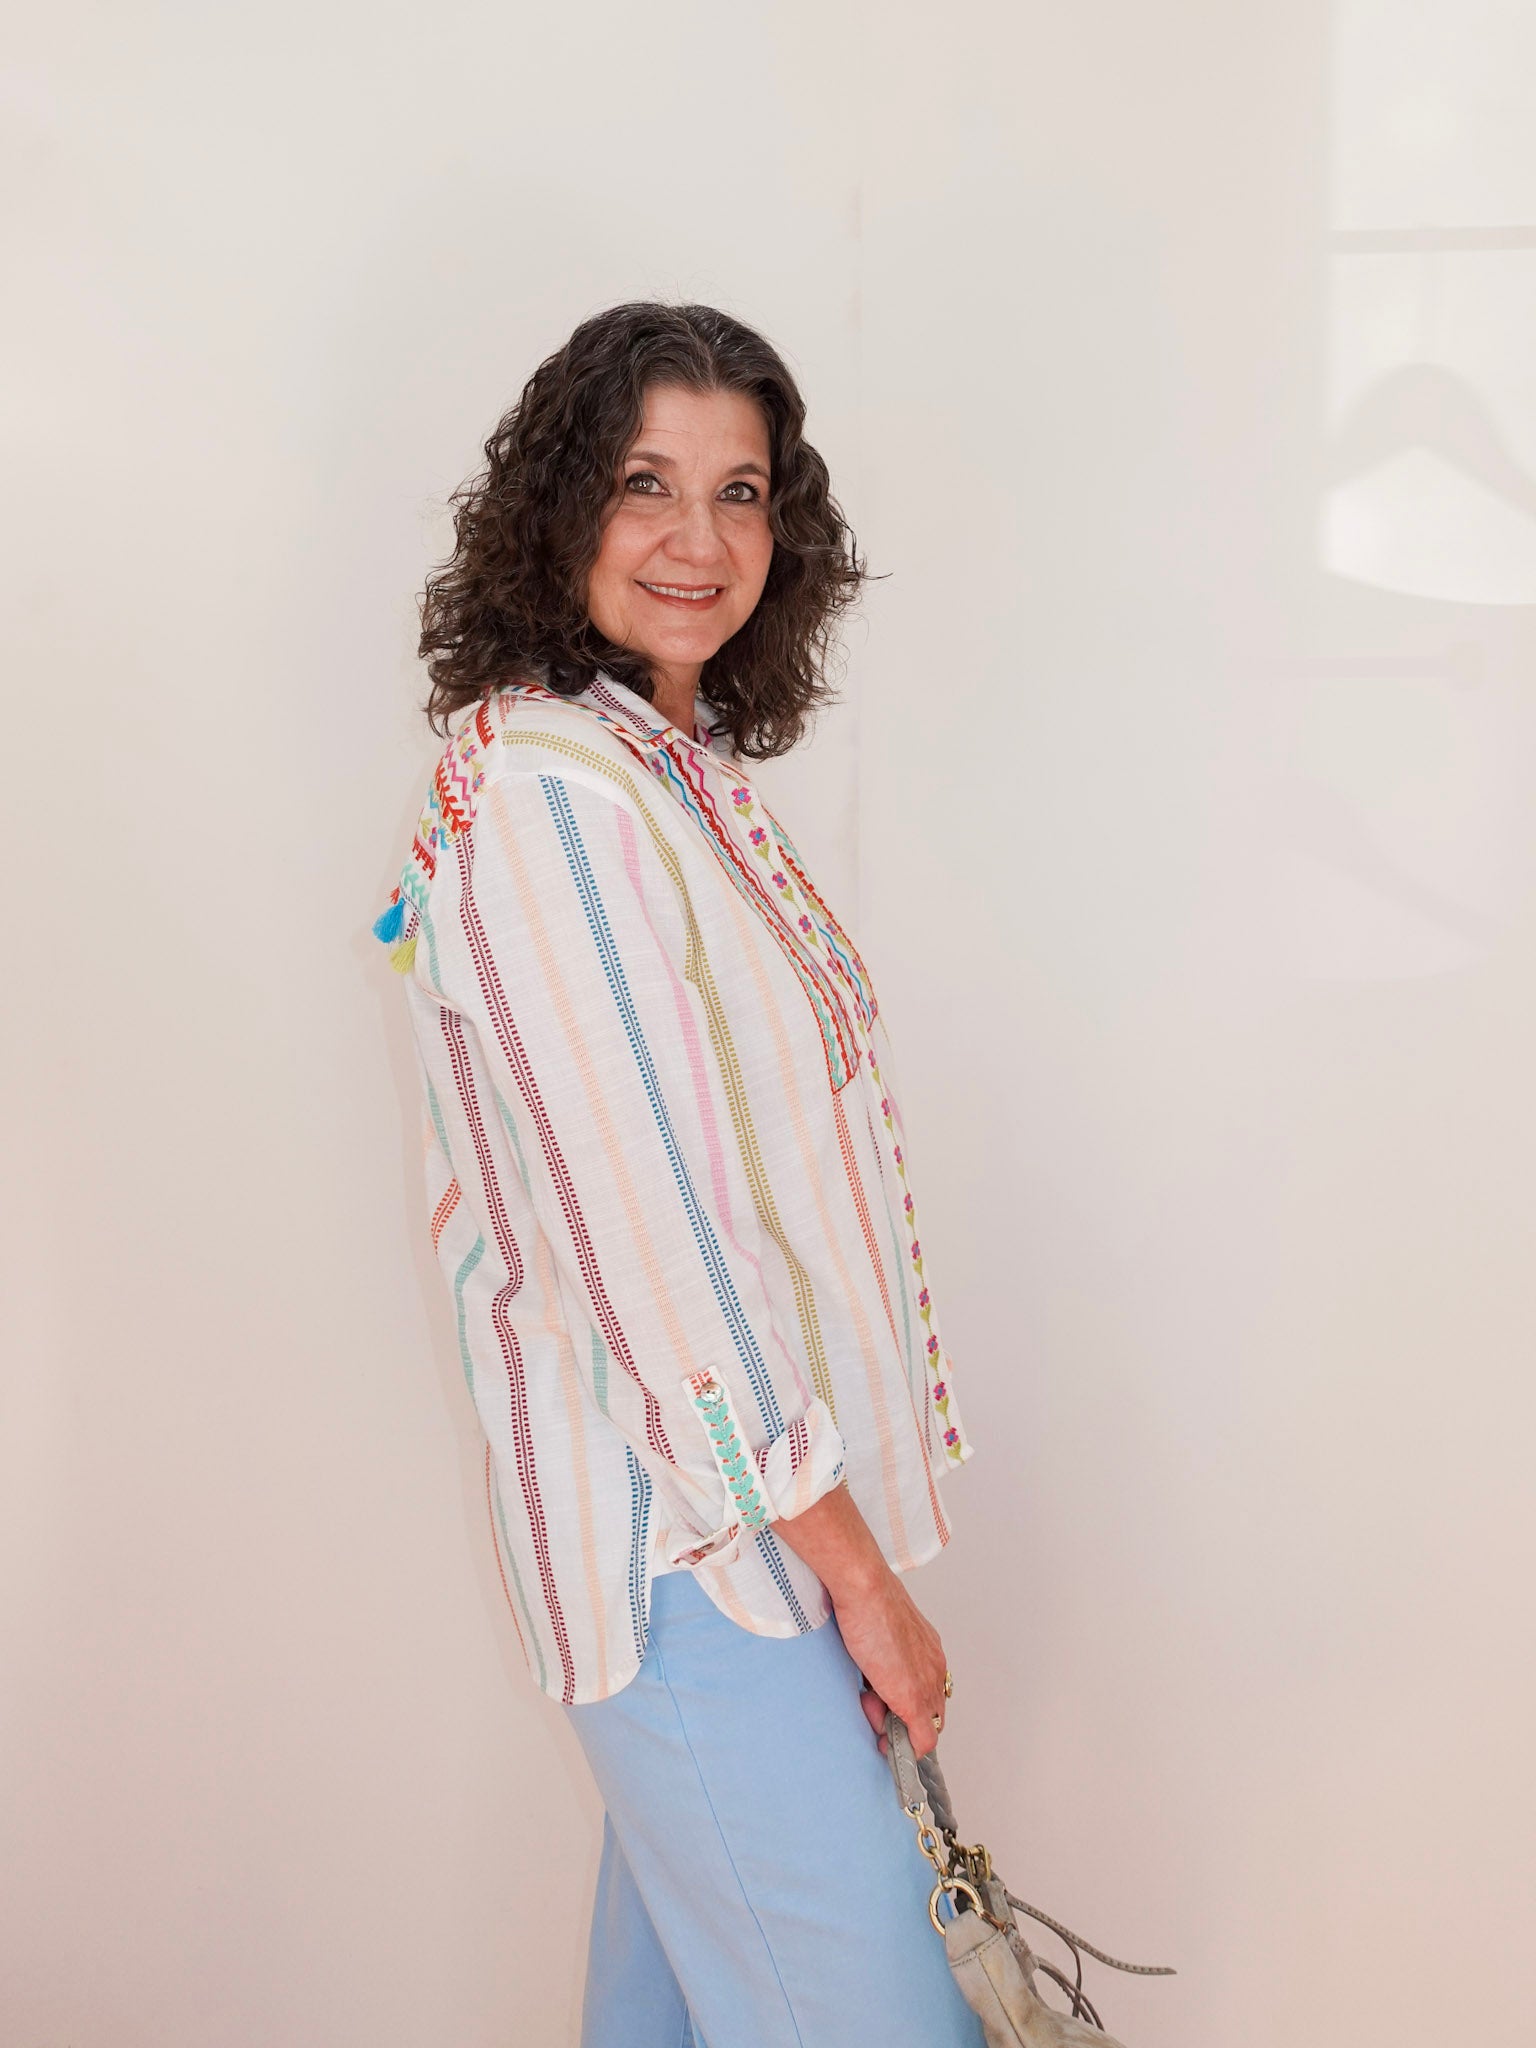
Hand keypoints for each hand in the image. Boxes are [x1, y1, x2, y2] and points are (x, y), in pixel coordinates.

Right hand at [833, 1571, 949, 1760]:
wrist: (865, 1589)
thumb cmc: (867, 1599)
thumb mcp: (880, 1626)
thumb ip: (884, 1648)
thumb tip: (874, 1669)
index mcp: (928, 1647)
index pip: (927, 1688)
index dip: (905, 1701)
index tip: (886, 1706)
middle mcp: (934, 1666)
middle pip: (927, 1710)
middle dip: (898, 1716)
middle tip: (869, 1702)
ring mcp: (927, 1684)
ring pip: (921, 1725)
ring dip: (891, 1725)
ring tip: (866, 1699)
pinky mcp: (914, 1699)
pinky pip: (922, 1740)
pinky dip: (906, 1749)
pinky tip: (887, 1742)